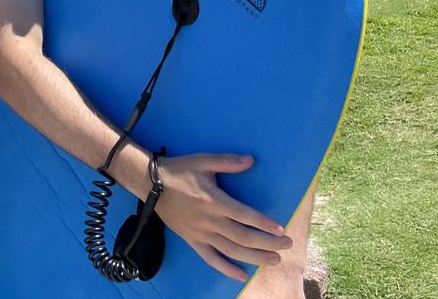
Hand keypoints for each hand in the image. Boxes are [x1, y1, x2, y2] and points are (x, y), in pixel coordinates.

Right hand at [154, 153, 292, 281]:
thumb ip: (227, 162)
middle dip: (268, 243)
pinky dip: (226, 269)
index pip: (244, 215)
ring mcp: (201, 233)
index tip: (280, 229)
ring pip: (231, 250)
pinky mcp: (192, 240)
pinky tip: (242, 276)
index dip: (263, 224)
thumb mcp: (203, 161)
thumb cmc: (179, 170)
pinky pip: (210, 258)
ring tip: (274, 260)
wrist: (150, 184)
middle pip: (243, 237)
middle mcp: (209, 220)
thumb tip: (251, 160)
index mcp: (214, 201)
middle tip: (287, 244)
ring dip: (255, 257)